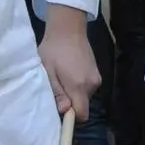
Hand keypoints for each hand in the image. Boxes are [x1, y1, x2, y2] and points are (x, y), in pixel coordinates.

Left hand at [38, 4, 100, 120]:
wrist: (68, 28)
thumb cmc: (53, 49)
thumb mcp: (48, 71)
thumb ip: (57, 92)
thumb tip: (64, 111)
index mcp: (78, 85)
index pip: (82, 114)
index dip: (71, 116)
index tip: (60, 108)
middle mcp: (91, 84)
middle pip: (82, 105)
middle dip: (70, 101)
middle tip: (57, 86)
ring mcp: (96, 77)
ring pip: (85, 96)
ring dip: (74, 92)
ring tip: (62, 76)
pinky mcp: (97, 72)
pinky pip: (88, 87)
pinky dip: (79, 84)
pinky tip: (70, 71)